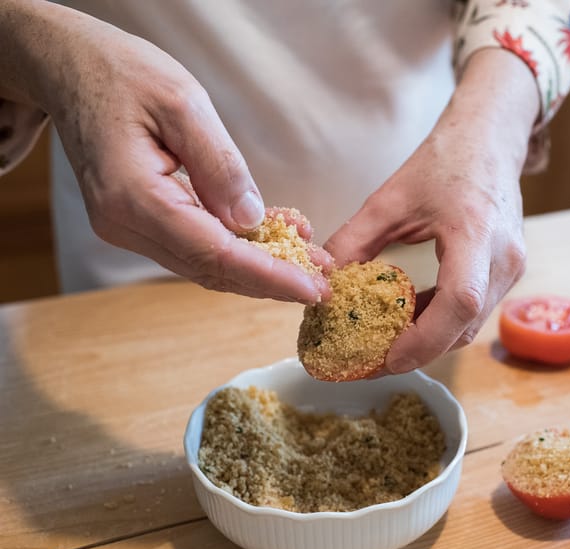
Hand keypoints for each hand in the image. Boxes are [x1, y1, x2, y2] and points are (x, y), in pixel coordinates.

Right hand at [0, 1, 328, 301]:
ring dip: (259, 266)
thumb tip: (252, 220)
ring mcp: (128, 227)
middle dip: (272, 280)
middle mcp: (125, 224)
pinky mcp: (138, 221)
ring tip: (310, 259)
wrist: (71, 67)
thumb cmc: (122, 74)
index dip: (268, 276)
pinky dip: (238, 246)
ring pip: (205, 263)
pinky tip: (277, 234)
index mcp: (133, 197)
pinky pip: (195, 244)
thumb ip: (220, 165)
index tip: (312, 287)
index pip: (212, 253)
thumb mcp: (183, 103)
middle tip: (324, 281)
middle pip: (210, 269)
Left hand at [324, 49, 539, 372]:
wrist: (490, 139)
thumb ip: (354, 240)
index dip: (425, 338)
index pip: (460, 302)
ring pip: (471, 325)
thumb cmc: (445, 160)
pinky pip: (474, 311)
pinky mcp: (509, 273)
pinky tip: (411, 319)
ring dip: (430, 339)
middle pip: (465, 325)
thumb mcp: (390, 198)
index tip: (388, 358)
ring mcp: (513, 268)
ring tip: (385, 344)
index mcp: (476, 232)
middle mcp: (504, 257)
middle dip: (419, 351)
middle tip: (372, 363)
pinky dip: (442, 322)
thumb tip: (322, 283)